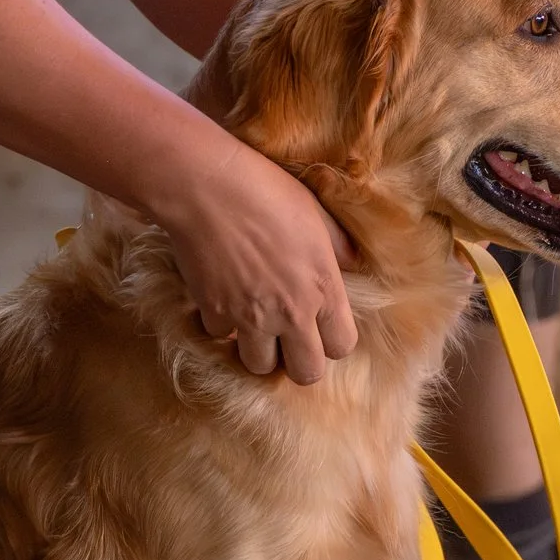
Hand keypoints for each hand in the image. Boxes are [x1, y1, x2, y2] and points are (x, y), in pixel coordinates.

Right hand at [155, 141, 357, 383]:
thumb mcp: (316, 211)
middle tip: (291, 338)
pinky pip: (221, 335)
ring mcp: (249, 317)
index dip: (333, 341)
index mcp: (323, 288)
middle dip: (300, 361)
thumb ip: (338, 246)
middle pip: (306, 373)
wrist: (207, 186)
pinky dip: (223, 323)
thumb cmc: (267, 190)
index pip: (342, 347)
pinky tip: (224, 298)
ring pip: (260, 366)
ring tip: (257, 324)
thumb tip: (351, 263)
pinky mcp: (213, 311)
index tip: (322, 326)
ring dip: (260, 350)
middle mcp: (290, 312)